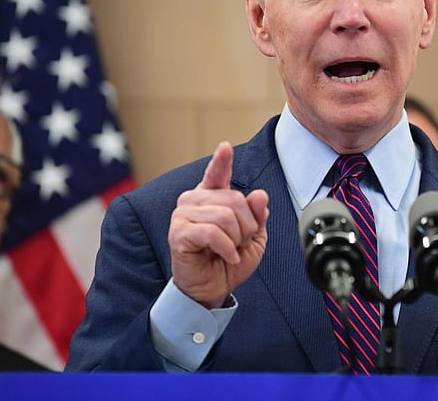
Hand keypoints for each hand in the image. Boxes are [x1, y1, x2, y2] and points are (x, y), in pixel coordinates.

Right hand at [168, 141, 268, 307]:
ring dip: (236, 239)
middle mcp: (194, 200)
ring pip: (224, 216)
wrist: (213, 289)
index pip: (217, 173)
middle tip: (240, 243)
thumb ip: (257, 215)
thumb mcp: (253, 237)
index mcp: (212, 197)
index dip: (222, 161)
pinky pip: (212, 233)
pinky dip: (227, 248)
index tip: (225, 148)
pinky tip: (226, 257)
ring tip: (231, 251)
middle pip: (234, 199)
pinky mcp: (178, 233)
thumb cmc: (229, 261)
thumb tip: (259, 195)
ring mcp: (183, 215)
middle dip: (247, 226)